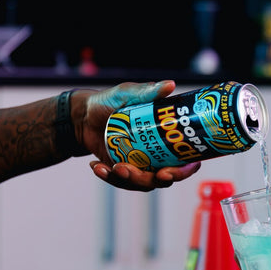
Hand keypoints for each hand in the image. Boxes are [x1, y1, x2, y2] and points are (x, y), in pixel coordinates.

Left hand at [77, 80, 200, 190]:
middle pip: (166, 178)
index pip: (187, 161)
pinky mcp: (125, 171)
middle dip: (151, 180)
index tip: (167, 171)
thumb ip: (149, 91)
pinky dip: (110, 178)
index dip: (184, 171)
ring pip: (145, 183)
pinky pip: (123, 183)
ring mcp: (143, 164)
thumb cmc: (109, 102)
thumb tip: (170, 85)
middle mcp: (160, 154)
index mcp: (168, 138)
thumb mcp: (128, 94)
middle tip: (130, 170)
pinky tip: (97, 167)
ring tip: (112, 167)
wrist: (83, 116)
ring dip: (128, 180)